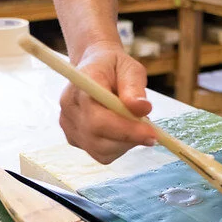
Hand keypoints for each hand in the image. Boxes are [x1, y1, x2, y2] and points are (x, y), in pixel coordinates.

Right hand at [59, 41, 155, 163]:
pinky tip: (122, 130)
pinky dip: (117, 147)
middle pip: (98, 139)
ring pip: (101, 151)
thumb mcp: (129, 68)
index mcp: (81, 87)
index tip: (152, 133)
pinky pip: (100, 154)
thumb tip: (143, 109)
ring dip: (125, 144)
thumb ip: (134, 87)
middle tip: (152, 132)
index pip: (99, 119)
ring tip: (134, 124)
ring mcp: (69, 126)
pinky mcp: (74, 139)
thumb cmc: (113, 67)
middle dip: (130, 139)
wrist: (94, 67)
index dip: (126, 130)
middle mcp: (69, 108)